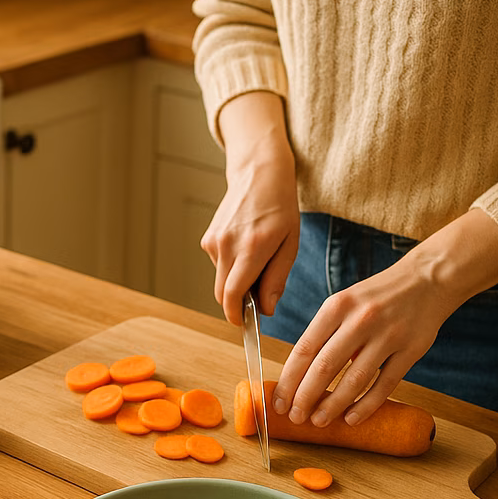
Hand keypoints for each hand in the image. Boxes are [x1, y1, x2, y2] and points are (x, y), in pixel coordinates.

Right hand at [201, 92, 299, 325]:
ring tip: (256, 259)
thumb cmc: (280, 208)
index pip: (232, 294)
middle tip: (257, 297)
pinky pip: (218, 265)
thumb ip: (277, 279)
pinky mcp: (208, 239)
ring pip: (220, 279)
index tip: (242, 324)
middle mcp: (227, 246)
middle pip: (222, 293)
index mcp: (251, 248)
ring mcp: (214, 242)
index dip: (235, 315)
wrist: (259, 173)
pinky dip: (231, 266)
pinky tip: (245, 247)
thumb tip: (266, 309)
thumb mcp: (289, 244)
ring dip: (236, 281)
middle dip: (236, 302)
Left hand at [272, 208, 497, 426]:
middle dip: (306, 397)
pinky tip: (352, 418)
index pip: (304, 350)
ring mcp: (388, 335)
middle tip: (295, 417)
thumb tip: (299, 378)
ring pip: (355, 379)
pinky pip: (385, 384)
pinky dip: (366, 405)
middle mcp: (361, 319)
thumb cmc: (376, 297)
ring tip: (319, 421)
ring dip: (334, 405)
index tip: (278, 402)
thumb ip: (324, 335)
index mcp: (337, 307)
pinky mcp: (412, 349)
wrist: (427, 279)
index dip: (288, 381)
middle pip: (325, 366)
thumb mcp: (344, 303)